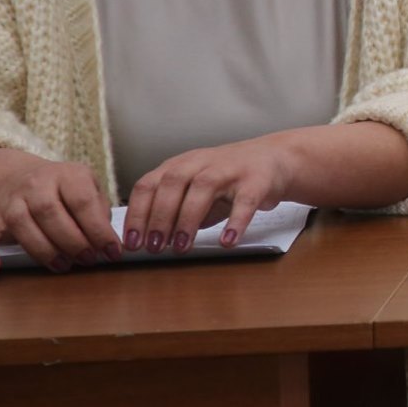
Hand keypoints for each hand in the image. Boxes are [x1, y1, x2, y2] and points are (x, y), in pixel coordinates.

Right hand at [0, 150, 119, 273]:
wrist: (20, 176)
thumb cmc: (65, 191)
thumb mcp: (88, 188)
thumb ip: (99, 210)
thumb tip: (110, 242)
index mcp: (68, 174)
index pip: (83, 201)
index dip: (99, 230)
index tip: (112, 252)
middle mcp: (37, 183)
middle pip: (51, 213)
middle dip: (73, 242)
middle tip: (88, 260)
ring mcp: (12, 200)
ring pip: (22, 224)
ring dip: (44, 250)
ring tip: (63, 265)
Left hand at [124, 136, 293, 255]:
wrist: (275, 159)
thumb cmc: (228, 180)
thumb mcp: (194, 189)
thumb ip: (173, 210)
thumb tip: (148, 242)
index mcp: (180, 165)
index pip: (148, 185)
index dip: (137, 214)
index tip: (132, 243)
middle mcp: (201, 162)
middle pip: (172, 183)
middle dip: (159, 217)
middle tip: (153, 247)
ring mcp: (230, 169)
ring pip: (203, 188)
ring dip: (188, 219)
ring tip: (181, 248)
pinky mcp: (257, 180)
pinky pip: (244, 201)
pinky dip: (234, 222)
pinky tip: (227, 241)